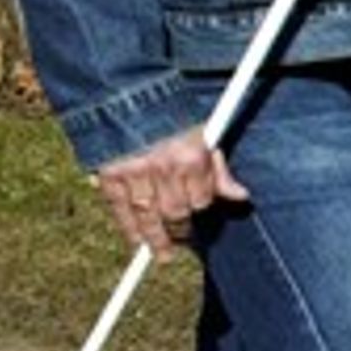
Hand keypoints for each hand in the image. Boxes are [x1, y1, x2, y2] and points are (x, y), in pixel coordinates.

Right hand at [96, 127, 247, 257]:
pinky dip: (128, 229)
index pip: (201, 200)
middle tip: (182, 242)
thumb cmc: (172, 118)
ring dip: (156, 238)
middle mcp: (164, 167)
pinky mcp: (109, 174)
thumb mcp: (204, 136)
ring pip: (147, 217)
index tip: (198, 217)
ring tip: (163, 252)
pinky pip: (119, 210)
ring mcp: (134, 173)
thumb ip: (220, 168)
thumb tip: (241, 196)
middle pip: (175, 213)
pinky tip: (137, 241)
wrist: (128, 97)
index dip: (200, 210)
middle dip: (180, 231)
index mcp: (191, 157)